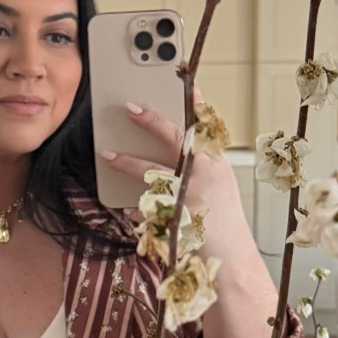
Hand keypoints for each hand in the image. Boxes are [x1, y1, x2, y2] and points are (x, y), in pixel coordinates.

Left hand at [101, 87, 254, 265]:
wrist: (230, 259)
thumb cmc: (220, 217)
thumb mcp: (218, 182)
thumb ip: (200, 160)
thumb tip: (183, 138)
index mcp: (215, 163)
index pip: (205, 125)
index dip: (194, 100)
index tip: (183, 78)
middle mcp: (203, 175)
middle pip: (175, 139)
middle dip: (150, 120)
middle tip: (128, 106)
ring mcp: (188, 195)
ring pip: (150, 172)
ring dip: (126, 162)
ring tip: (107, 154)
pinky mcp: (171, 217)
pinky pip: (143, 208)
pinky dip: (134, 208)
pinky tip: (126, 208)